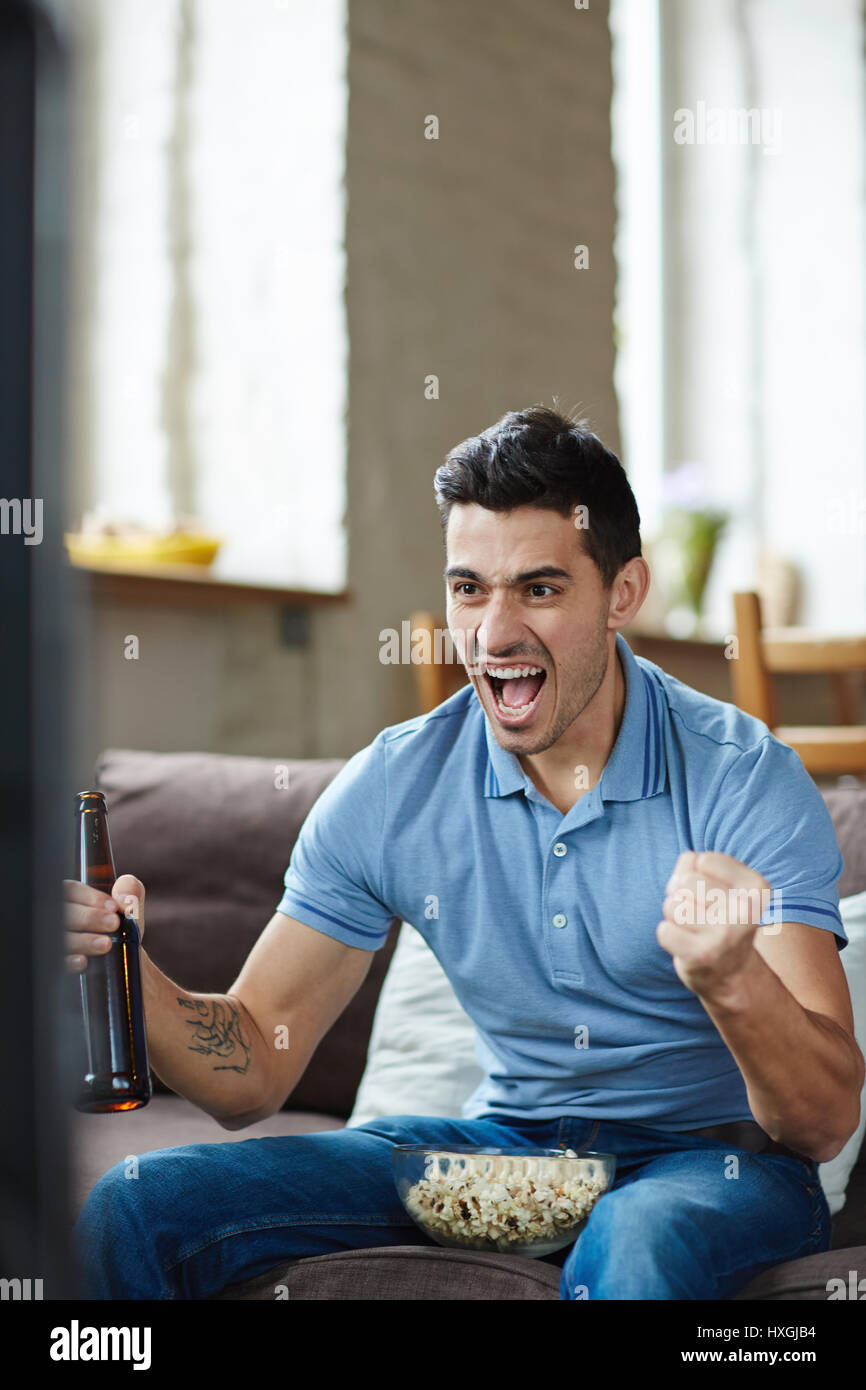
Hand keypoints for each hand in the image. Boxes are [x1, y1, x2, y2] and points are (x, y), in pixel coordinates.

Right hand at [62, 874, 145, 971]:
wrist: (122, 968)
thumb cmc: (121, 932)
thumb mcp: (130, 909)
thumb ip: (131, 891)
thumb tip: (124, 893)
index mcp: (75, 899)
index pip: (71, 890)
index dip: (91, 897)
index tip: (113, 907)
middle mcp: (61, 918)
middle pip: (62, 913)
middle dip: (89, 917)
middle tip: (113, 924)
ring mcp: (56, 942)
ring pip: (59, 938)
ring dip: (83, 940)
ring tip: (106, 944)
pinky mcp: (57, 965)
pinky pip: (57, 961)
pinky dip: (68, 961)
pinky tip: (83, 960)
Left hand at [656, 851, 769, 1000]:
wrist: (732, 974)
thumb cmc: (719, 919)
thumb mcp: (717, 884)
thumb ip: (693, 864)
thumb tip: (680, 874)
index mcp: (757, 887)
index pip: (702, 860)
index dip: (696, 875)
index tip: (711, 896)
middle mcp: (746, 910)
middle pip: (685, 882)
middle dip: (683, 897)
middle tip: (701, 917)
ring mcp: (726, 934)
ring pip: (673, 905)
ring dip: (675, 917)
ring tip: (694, 930)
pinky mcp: (703, 955)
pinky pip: (664, 931)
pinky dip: (668, 936)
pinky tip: (687, 945)